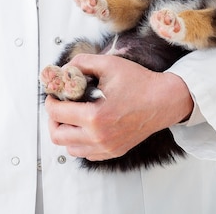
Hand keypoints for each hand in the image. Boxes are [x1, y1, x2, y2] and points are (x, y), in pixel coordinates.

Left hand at [45, 54, 192, 160]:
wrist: (165, 100)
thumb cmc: (140, 83)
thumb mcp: (108, 64)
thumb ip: (82, 62)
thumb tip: (64, 69)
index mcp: (95, 117)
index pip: (56, 113)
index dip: (50, 101)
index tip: (54, 94)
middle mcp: (99, 137)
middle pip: (58, 136)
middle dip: (53, 118)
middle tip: (60, 106)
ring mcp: (107, 148)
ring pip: (69, 148)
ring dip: (66, 131)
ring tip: (72, 116)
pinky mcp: (113, 151)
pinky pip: (86, 153)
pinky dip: (80, 141)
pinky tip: (86, 126)